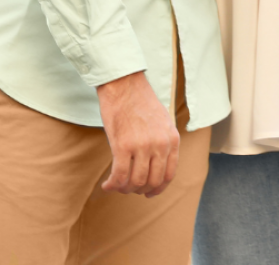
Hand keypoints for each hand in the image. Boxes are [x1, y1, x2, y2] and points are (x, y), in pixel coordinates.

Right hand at [96, 71, 179, 197]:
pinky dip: (112, 185)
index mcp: (172, 138)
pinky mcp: (123, 146)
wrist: (124, 85)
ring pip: (135, 182)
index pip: (169, 174)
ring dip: (124, 189)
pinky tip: (107, 185)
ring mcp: (142, 146)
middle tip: (128, 187)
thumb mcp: (163, 121)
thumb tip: (157, 167)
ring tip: (116, 185)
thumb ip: (164, 142)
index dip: (158, 189)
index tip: (148, 193)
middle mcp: (160, 144)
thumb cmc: (140, 102)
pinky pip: (119, 176)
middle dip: (139, 189)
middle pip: (152, 182)